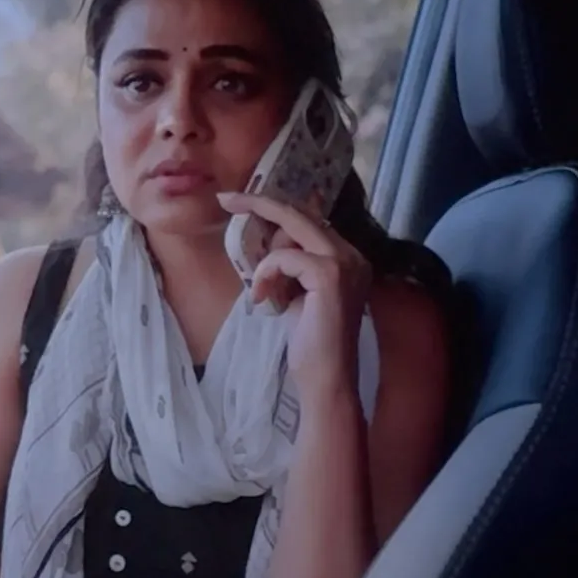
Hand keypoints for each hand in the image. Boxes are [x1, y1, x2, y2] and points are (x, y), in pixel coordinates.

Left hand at [217, 192, 371, 399]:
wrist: (325, 378)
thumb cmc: (309, 342)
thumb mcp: (294, 293)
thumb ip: (288, 264)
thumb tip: (269, 238)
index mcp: (347, 258)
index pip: (308, 220)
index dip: (274, 207)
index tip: (240, 200)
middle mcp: (351, 254)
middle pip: (299, 214)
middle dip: (259, 203)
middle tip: (226, 199)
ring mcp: (345, 262)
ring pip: (290, 231)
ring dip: (265, 260)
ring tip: (262, 293)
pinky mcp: (330, 274)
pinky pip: (284, 258)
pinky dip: (266, 274)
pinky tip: (263, 299)